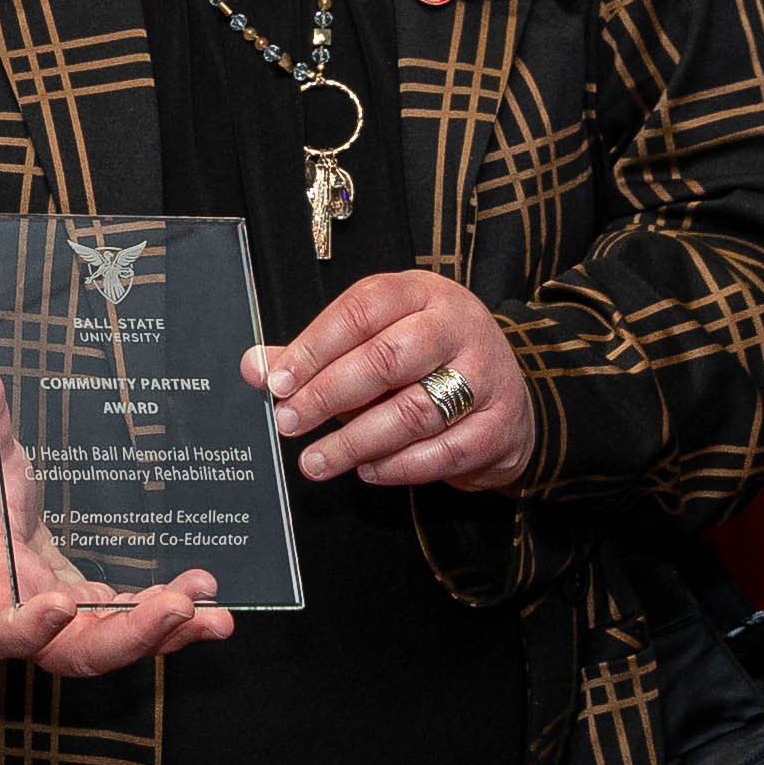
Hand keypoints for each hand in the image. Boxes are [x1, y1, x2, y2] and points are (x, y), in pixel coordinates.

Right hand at [0, 351, 232, 678]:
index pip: (1, 623)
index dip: (29, 626)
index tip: (63, 605)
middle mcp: (27, 612)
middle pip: (77, 651)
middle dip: (132, 634)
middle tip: (181, 606)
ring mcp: (63, 620)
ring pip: (112, 646)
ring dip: (165, 634)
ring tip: (215, 615)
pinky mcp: (90, 611)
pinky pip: (129, 627)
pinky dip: (169, 622)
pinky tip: (209, 604)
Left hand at [262, 273, 533, 490]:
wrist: (507, 398)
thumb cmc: (426, 363)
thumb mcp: (374, 343)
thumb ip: (315, 356)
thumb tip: (255, 367)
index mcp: (422, 293)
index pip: (362, 310)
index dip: (315, 347)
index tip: (276, 382)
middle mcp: (458, 327)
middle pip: (387, 358)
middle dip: (329, 395)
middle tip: (290, 422)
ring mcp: (487, 375)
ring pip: (414, 411)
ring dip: (356, 441)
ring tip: (315, 460)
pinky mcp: (500, 426)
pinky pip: (444, 452)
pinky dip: (399, 467)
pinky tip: (366, 471)